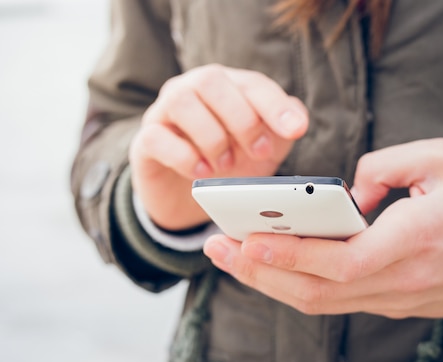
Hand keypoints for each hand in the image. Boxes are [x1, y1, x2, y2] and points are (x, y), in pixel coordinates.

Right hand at [129, 65, 308, 229]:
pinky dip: (184, 157)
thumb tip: (297, 118)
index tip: (296, 130)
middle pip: (211, 81)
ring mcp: (164, 114)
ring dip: (212, 136)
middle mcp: (192, 91)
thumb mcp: (263, 150)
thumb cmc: (230, 165)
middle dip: (242, 119)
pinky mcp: (145, 142)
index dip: (275, 104)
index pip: (252, 83)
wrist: (189, 199)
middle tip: (258, 151)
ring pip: (181, 101)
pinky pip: (156, 137)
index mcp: (227, 88)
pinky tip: (202, 173)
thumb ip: (282, 132)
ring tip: (226, 165)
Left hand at [203, 138, 442, 318]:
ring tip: (232, 257)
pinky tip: (269, 265)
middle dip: (262, 272)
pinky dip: (295, 285)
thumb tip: (347, 192)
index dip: (294, 255)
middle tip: (219, 249)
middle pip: (318, 291)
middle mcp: (399, 279)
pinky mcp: (388, 303)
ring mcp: (393, 298)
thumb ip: (389, 163)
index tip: (250, 239)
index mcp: (414, 240)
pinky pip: (333, 301)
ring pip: (320, 302)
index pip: (343, 262)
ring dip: (271, 281)